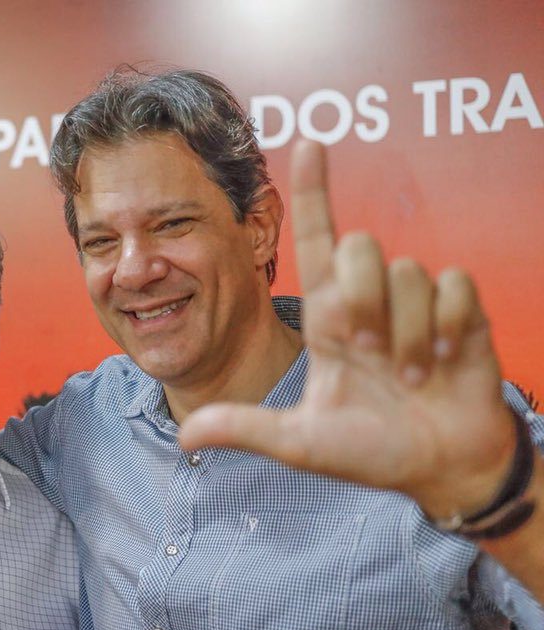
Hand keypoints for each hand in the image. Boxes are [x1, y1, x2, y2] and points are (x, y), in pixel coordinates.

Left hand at [178, 140, 515, 521]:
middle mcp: (369, 300)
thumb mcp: (299, 442)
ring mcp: (416, 304)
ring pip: (407, 271)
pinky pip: (454, 286)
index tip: (311, 143)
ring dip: (408, 335)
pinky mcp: (462, 310)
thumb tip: (186, 433)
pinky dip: (449, 329)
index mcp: (328, 317)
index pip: (315, 238)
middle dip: (363, 300)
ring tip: (411, 375)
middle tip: (369, 355)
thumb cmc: (370, 451)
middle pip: (361, 245)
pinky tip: (445, 361)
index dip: (312, 191)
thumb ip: (246, 429)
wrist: (441, 468)